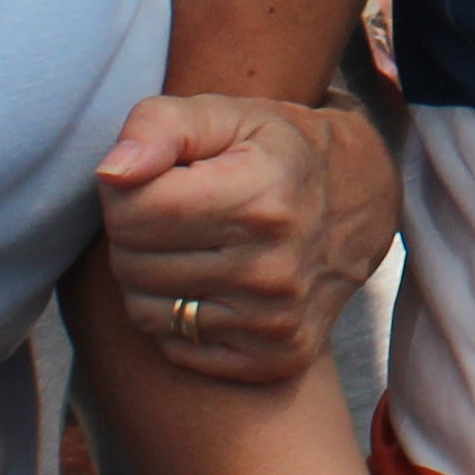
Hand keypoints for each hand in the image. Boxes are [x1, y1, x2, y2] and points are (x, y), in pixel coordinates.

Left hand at [96, 92, 388, 382]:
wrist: (362, 203)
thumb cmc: (278, 150)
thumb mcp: (226, 115)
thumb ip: (159, 126)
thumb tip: (112, 172)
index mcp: (262, 200)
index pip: (132, 212)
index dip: (127, 189)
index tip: (159, 176)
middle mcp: (272, 271)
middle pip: (131, 263)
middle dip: (137, 232)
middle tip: (178, 209)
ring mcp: (275, 323)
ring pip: (144, 310)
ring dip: (151, 276)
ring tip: (193, 244)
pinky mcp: (274, 359)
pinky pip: (174, 346)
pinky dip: (178, 316)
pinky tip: (212, 282)